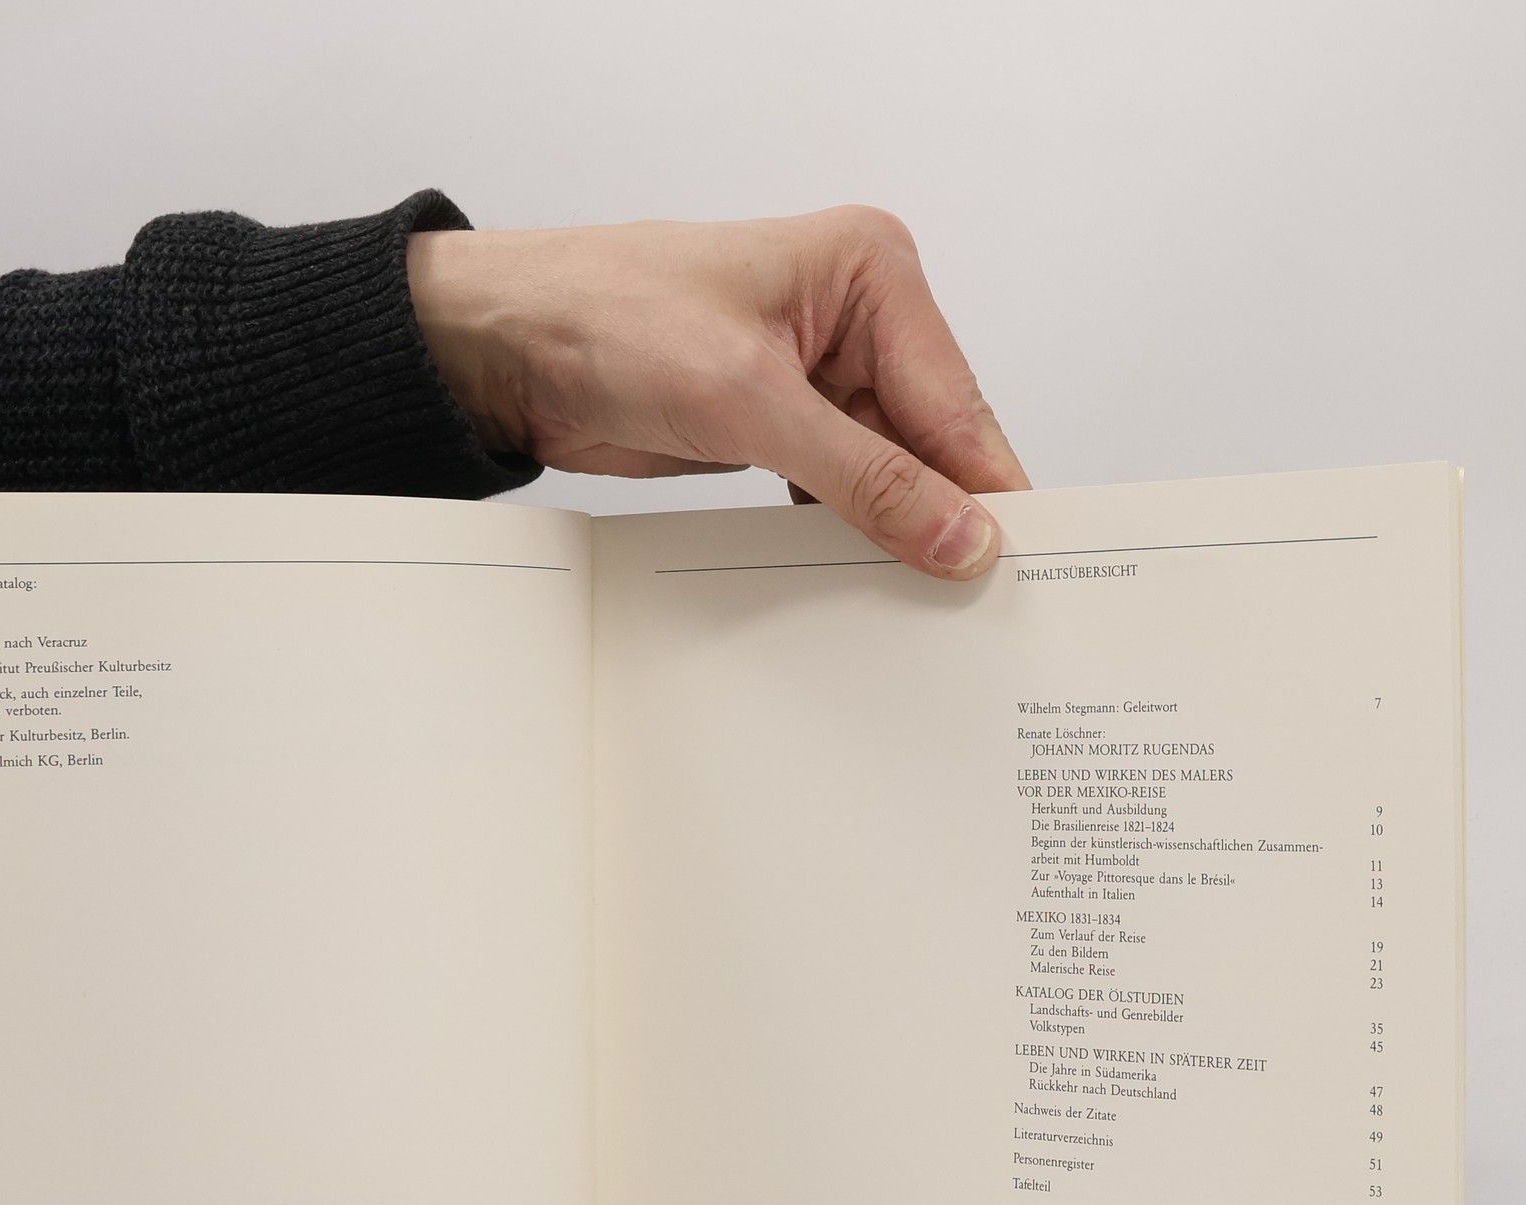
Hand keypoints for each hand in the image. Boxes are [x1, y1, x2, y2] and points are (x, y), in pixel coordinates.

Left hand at [409, 205, 1028, 577]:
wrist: (506, 346)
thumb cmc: (609, 318)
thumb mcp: (751, 404)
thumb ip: (865, 477)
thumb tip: (960, 534)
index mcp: (872, 275)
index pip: (956, 402)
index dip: (987, 490)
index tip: (1019, 566)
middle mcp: (855, 320)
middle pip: (929, 443)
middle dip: (942, 518)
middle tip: (976, 606)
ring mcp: (814, 377)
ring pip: (885, 474)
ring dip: (891, 534)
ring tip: (923, 609)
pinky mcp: (774, 425)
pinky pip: (835, 490)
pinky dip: (843, 535)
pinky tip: (857, 583)